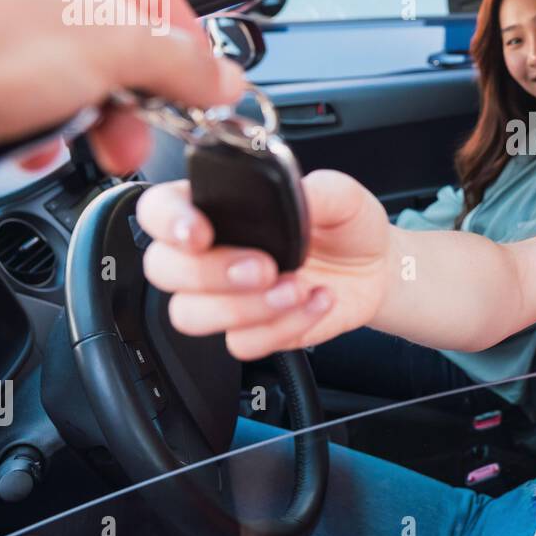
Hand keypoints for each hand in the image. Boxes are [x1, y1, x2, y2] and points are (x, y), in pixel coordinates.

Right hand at [136, 170, 393, 360]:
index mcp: (217, 207)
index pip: (159, 210)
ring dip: (245, 307)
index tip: (200, 233)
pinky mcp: (251, 331)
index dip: (168, 222)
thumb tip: (293, 198)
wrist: (375, 268)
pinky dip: (284, 327)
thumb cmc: (347, 225)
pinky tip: (316, 302)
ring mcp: (225, 297)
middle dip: (210, 272)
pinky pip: (241, 343)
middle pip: (164, 270)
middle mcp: (212, 253)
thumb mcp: (341, 195)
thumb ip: (313, 192)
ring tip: (298, 287)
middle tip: (264, 267)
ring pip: (190, 315)